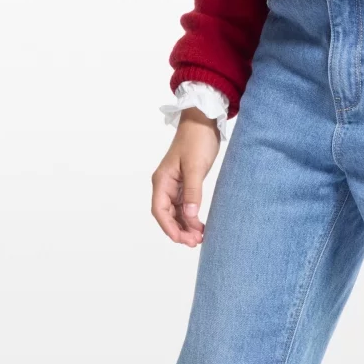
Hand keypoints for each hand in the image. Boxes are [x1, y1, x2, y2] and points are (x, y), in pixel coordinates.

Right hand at [150, 111, 221, 246]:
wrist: (203, 121)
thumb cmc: (197, 140)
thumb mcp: (196, 167)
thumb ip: (193, 192)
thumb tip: (189, 216)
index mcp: (162, 181)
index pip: (160, 210)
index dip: (169, 228)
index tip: (181, 240)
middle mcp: (165, 185)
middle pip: (167, 215)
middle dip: (179, 230)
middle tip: (195, 242)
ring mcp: (175, 185)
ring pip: (176, 212)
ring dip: (186, 226)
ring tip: (199, 238)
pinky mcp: (185, 183)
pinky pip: (185, 205)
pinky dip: (191, 217)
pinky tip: (200, 225)